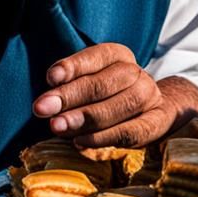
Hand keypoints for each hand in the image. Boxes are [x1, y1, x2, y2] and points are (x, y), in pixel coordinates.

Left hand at [32, 43, 197, 147]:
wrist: (152, 110)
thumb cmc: (108, 94)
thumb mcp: (91, 80)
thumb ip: (71, 86)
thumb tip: (47, 102)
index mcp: (119, 55)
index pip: (98, 55)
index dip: (74, 66)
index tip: (51, 77)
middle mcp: (136, 73)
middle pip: (103, 83)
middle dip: (69, 96)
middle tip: (42, 108)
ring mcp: (149, 97)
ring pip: (117, 107)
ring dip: (84, 118)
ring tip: (57, 126)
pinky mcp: (155, 122)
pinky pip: (129, 131)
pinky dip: (103, 137)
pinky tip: (80, 141)